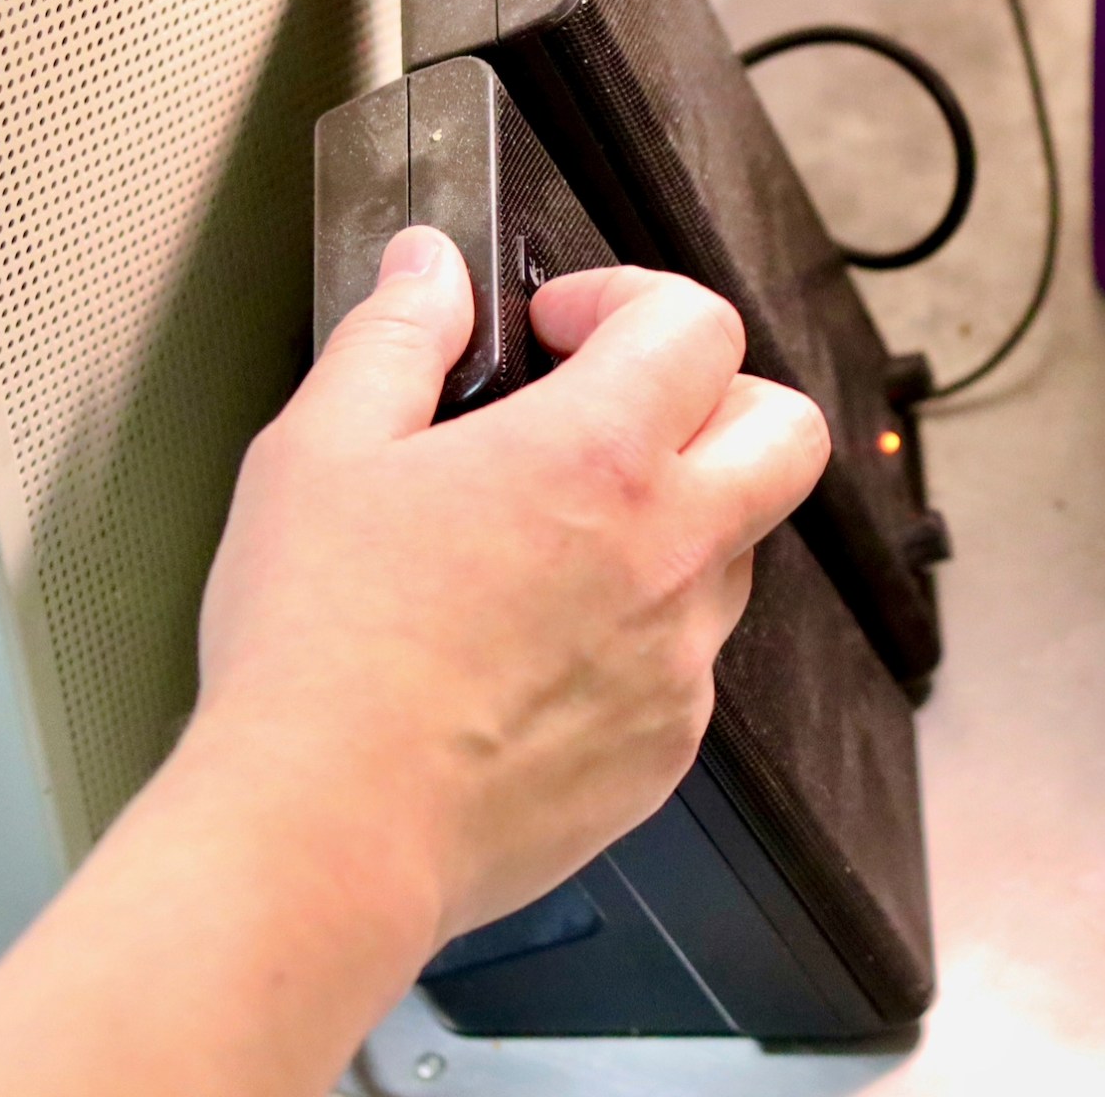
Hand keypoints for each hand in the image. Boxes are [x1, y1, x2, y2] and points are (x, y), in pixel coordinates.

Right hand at [193, 225, 829, 940]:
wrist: (327, 835)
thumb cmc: (315, 650)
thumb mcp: (319, 453)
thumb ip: (395, 339)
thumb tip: (432, 267)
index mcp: (600, 457)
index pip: (701, 325)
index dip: (633, 300)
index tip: (560, 331)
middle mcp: (671, 552)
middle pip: (789, 431)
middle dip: (719, 399)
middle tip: (620, 416)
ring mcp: (684, 658)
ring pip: (740, 550)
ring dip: (679, 520)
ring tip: (558, 540)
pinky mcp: (668, 746)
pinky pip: (692, 661)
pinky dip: (641, 634)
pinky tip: (539, 650)